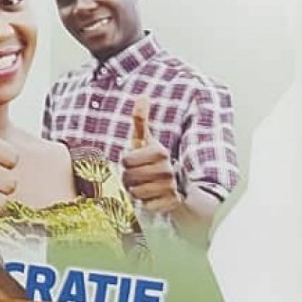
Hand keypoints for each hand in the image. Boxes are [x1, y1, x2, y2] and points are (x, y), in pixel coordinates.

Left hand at [121, 96, 180, 213]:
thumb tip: (143, 96)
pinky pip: (146, 206)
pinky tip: (153, 196)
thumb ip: (140, 120)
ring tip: (145, 185)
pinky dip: (146, 203)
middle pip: (128, 178)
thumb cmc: (153, 159)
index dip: (126, 162)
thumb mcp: (145, 140)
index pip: (125, 160)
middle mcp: (168, 170)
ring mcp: (171, 188)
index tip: (134, 161)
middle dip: (129, 178)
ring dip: (136, 191)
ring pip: (135, 193)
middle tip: (138, 175)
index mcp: (160, 152)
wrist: (176, 183)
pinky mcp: (172, 204)